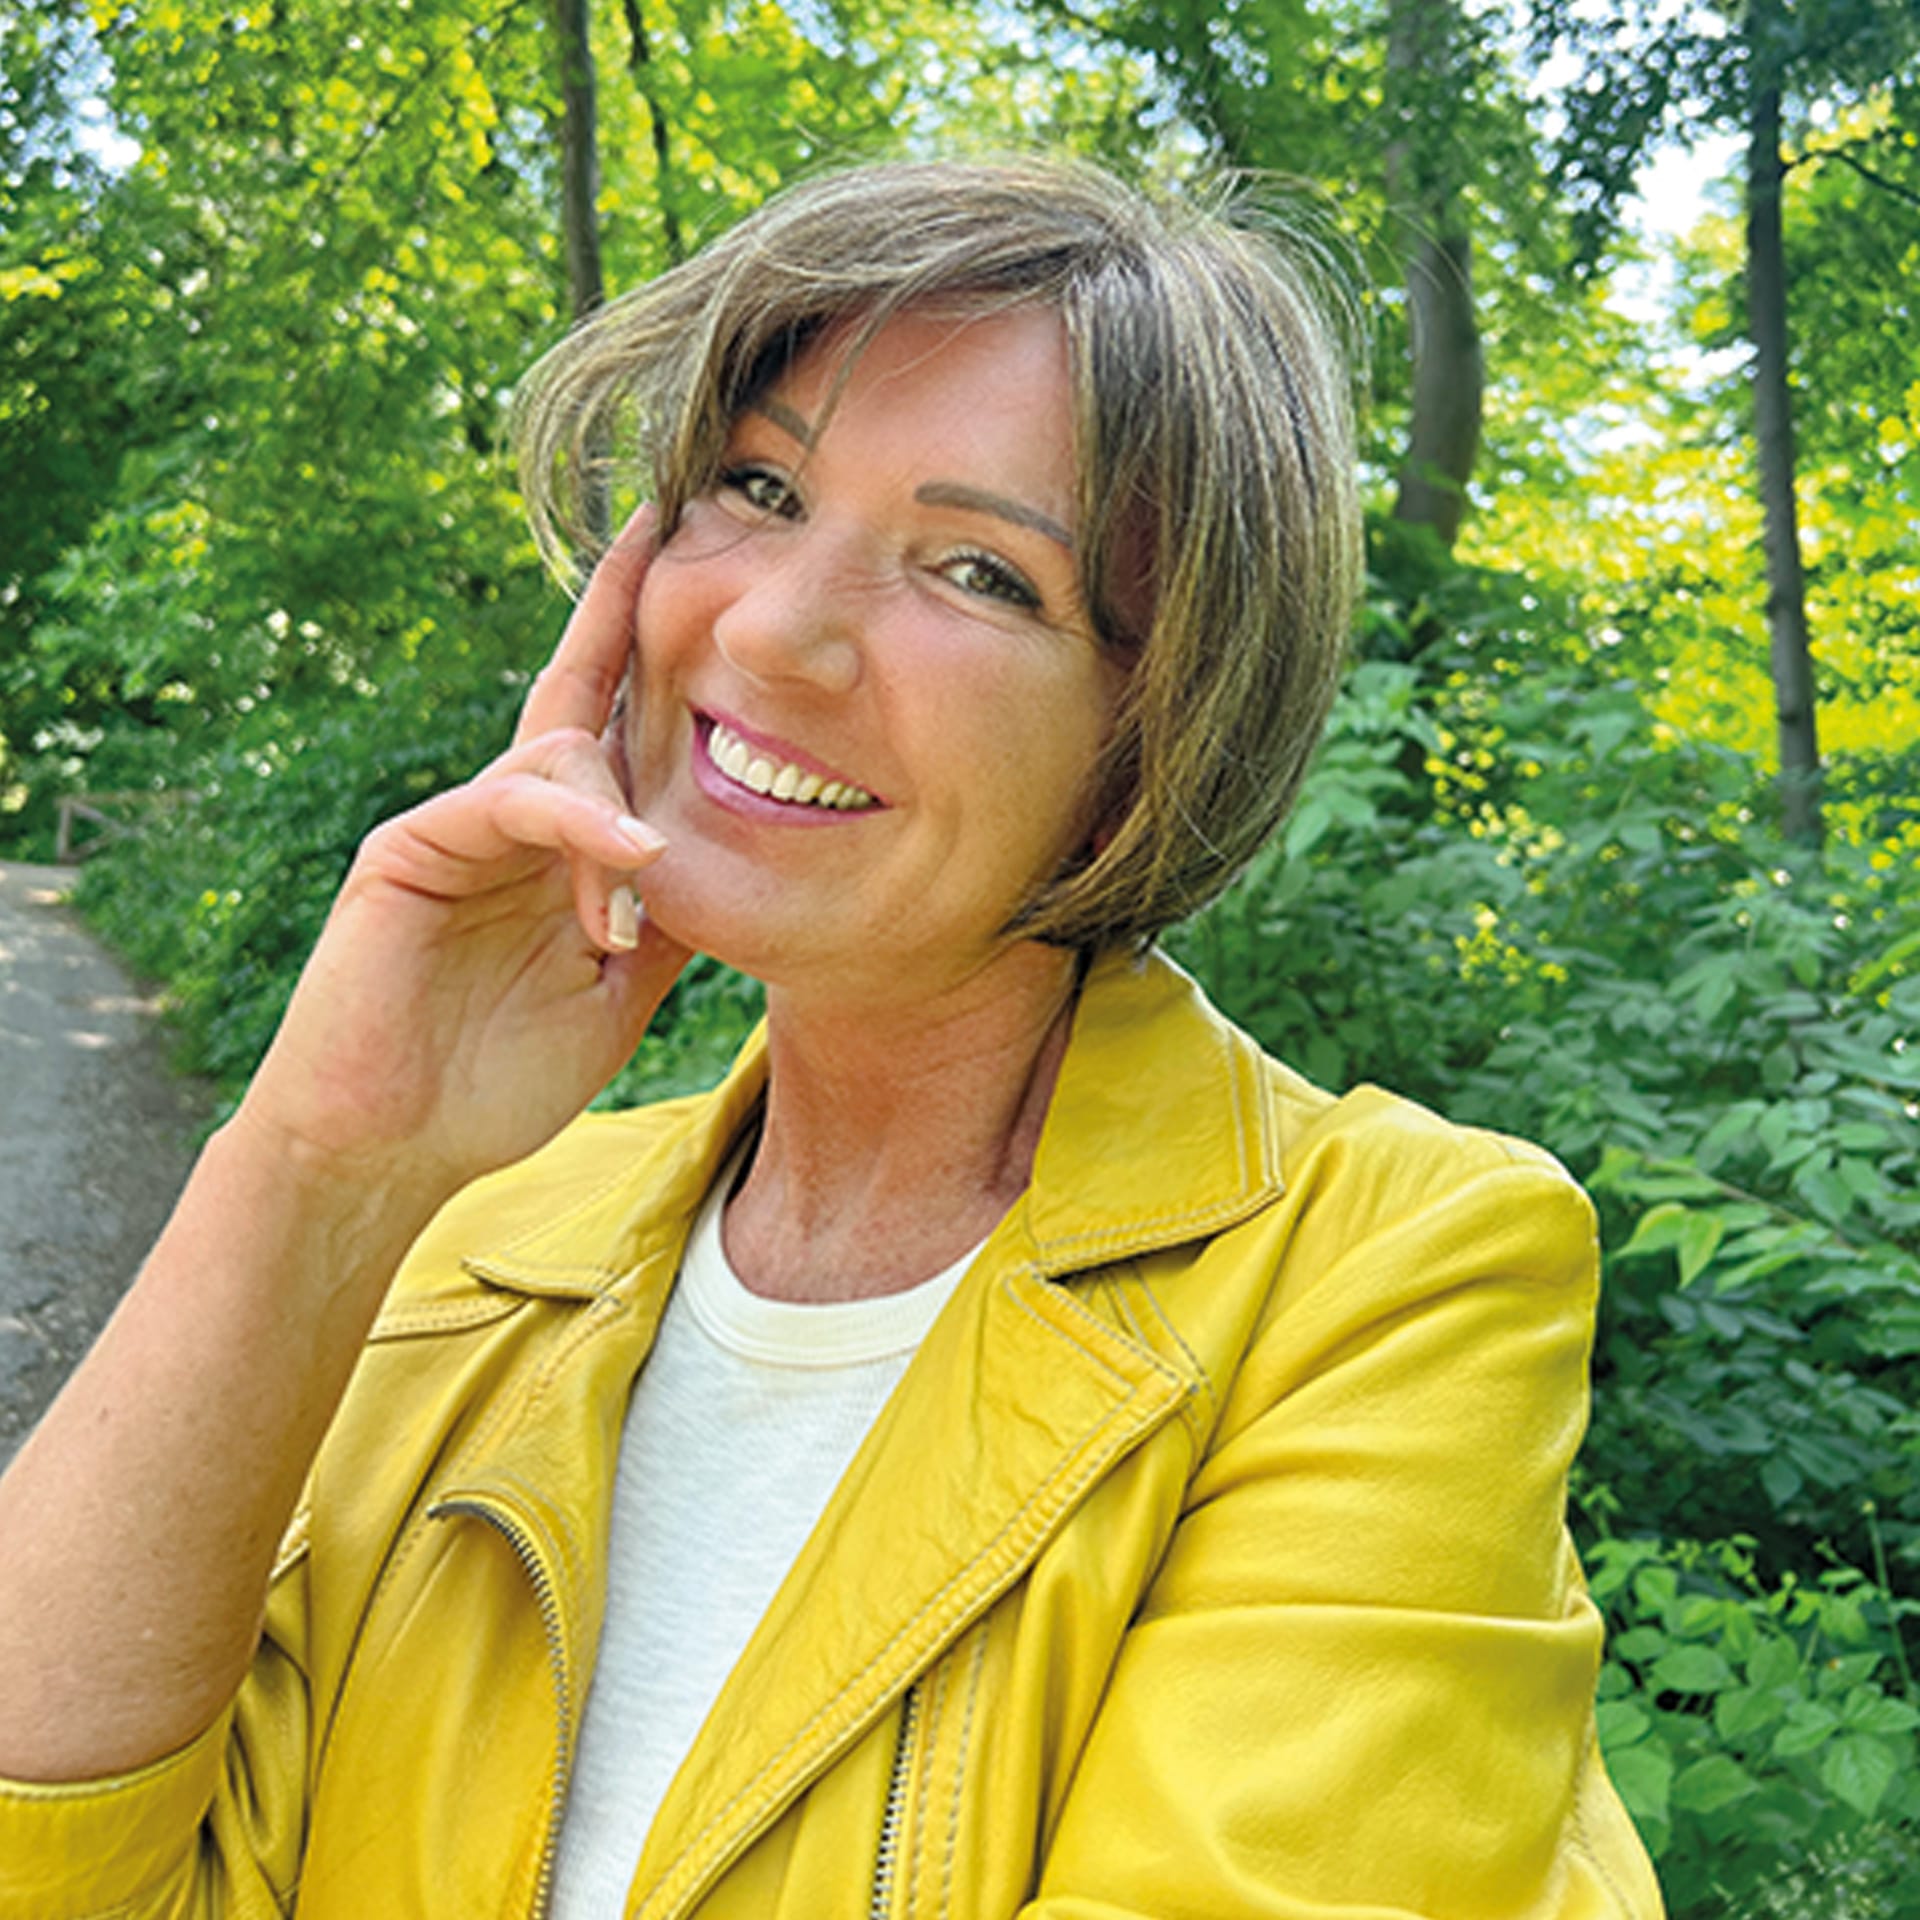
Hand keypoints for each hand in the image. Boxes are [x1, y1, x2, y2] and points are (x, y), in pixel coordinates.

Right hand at [236, 507, 691, 1200]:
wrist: (396, 1149)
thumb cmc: (498, 1075)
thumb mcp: (619, 988)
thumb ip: (665, 913)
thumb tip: (744, 857)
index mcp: (557, 845)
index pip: (611, 727)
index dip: (649, 648)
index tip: (701, 564)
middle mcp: (509, 816)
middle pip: (576, 694)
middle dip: (622, 607)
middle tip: (671, 519)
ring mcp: (459, 825)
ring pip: (557, 751)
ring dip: (621, 812)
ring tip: (646, 895)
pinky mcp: (411, 849)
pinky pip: (508, 807)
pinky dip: (575, 826)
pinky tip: (629, 857)